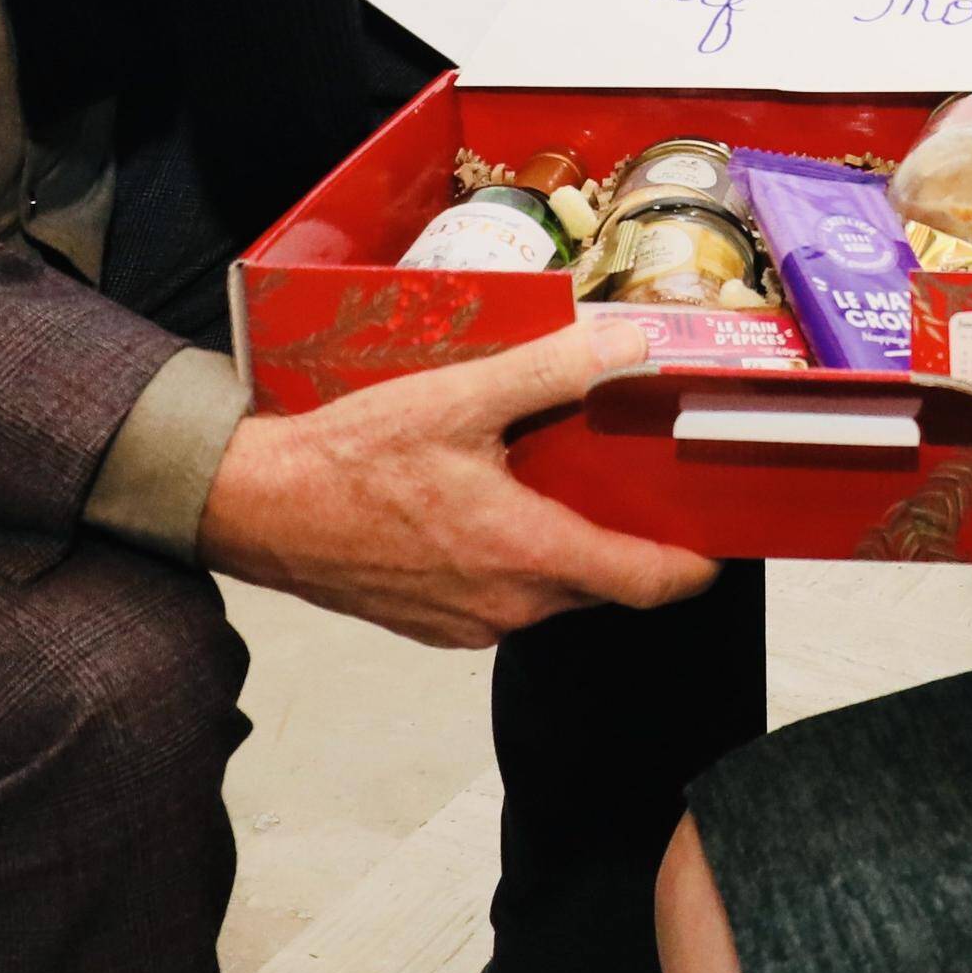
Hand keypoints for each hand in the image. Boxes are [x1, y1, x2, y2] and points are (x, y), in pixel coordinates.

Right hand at [198, 322, 716, 646]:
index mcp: (528, 554)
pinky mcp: (437, 626)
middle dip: (623, 536)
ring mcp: (471, 624)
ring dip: (563, 543)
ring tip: (550, 479)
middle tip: (624, 479)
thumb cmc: (349, 458)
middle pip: (602, 582)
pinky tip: (489, 504)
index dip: (692, 565)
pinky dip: (514, 558)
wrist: (257, 508)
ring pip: (552, 589)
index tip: (714, 540)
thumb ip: (554, 370)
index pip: (648, 584)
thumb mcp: (459, 397)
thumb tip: (631, 345)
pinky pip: (504, 597)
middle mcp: (509, 605)